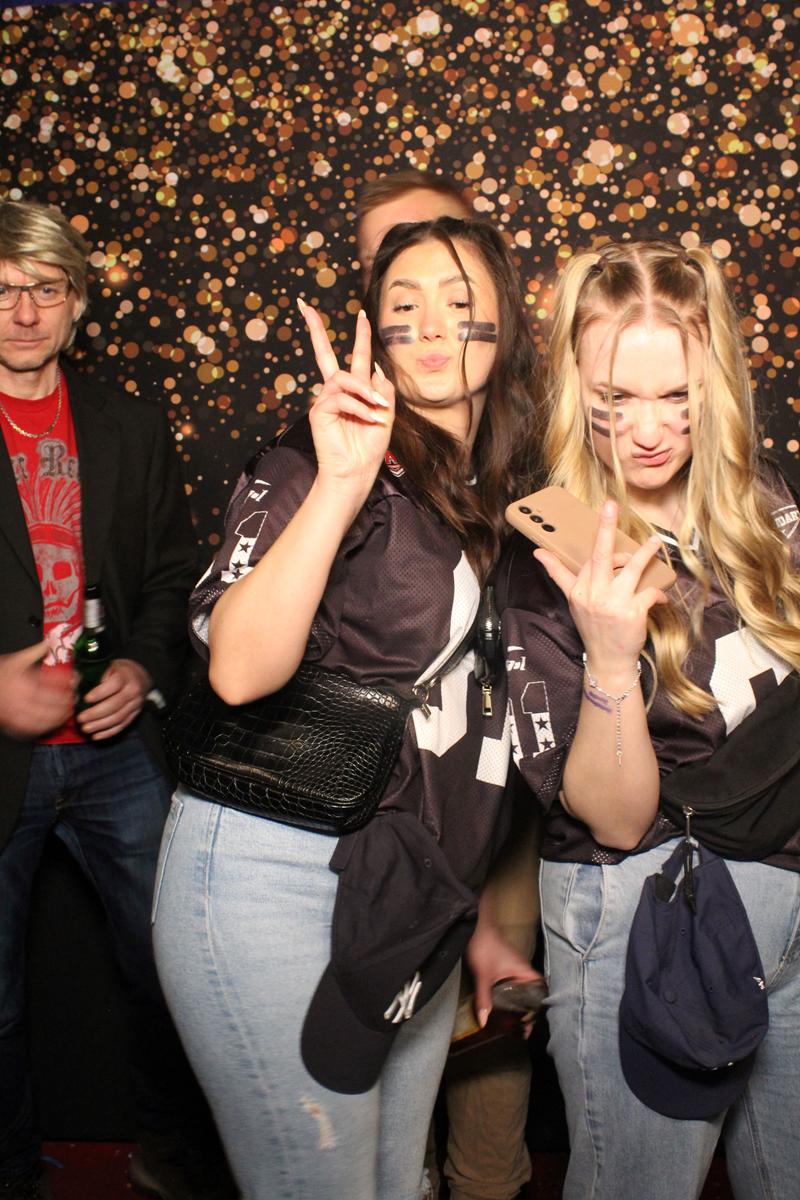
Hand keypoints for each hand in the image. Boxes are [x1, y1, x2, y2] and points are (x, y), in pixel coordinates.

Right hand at [0, 642, 74, 738]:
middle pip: (50, 706)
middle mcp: (20, 701)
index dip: (67, 683)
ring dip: (58, 718)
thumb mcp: (16, 659)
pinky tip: (50, 724)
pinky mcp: (10, 723)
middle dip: (66, 703)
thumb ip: (36, 651)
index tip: (75, 681)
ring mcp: (15, 714)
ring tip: (67, 713)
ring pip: (42, 720)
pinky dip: (43, 728)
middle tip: (75, 699)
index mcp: (24, 684)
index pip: (52, 685)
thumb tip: (50, 642)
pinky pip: (30, 730)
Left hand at [77, 657, 151, 739]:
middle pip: (116, 704)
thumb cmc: (116, 672)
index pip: (115, 684)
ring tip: (85, 728)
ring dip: (100, 725)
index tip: (86, 699)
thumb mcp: (106, 668)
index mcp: (125, 676)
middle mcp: (133, 690)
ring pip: (118, 717)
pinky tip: (96, 735)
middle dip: (96, 713)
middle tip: (80, 718)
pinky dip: (108, 732)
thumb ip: (90, 674)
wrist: (138, 677)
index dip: (100, 692)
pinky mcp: (134, 715)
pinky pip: (122, 726)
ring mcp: (135, 704)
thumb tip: (72, 683)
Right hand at [299, 300, 394, 495]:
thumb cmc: (370, 446)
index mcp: (354, 390)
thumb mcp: (386, 413)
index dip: (360, 336)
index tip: (361, 316)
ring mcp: (325, 399)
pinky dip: (359, 407)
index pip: (355, 357)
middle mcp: (337, 391)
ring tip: (378, 409)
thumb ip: (383, 388)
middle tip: (305, 307)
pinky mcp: (319, 411)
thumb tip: (375, 366)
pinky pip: (341, 398)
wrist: (357, 471)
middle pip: (324, 354)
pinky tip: (370, 419)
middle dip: (316, 329)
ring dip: (365, 391)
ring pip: (343, 378)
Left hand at [466, 920, 542, 1029]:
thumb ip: (484, 999)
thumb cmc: (485, 947)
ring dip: (521, 1002)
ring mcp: (514, 967)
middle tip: (524, 1027)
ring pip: (522, 987)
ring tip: (516, 1021)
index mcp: (524, 971)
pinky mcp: (505, 966)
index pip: (541, 989)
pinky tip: (505, 1004)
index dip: (540, 1005)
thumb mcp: (484, 976)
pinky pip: (514, 983)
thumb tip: (484, 1022)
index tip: (533, 1021)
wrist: (475, 927)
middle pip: (532, 991)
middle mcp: (522, 969)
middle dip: (529, 1008)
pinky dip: (512, 994)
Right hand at [534, 500, 667, 681]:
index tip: (605, 510)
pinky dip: (657, 592)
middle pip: (601, 555)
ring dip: (645, 553)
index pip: (590, 559)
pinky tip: (659, 596)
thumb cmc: (594, 627)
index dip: (601, 540)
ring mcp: (613, 603)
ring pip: (632, 569)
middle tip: (612, 506)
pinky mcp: (633, 612)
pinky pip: (649, 591)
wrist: (608, 660)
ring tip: (655, 542)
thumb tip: (538, 552)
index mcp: (579, 590)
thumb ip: (559, 574)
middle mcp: (593, 594)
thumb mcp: (573, 601)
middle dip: (607, 528)